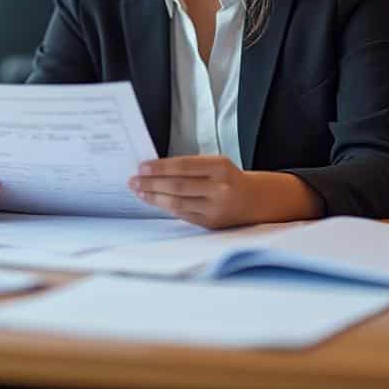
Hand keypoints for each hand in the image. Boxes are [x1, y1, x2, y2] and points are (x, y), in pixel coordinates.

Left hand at [129, 155, 322, 228]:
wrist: (255, 200)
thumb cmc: (229, 179)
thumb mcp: (216, 165)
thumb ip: (191, 167)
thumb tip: (154, 170)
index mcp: (221, 167)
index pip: (183, 166)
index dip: (160, 167)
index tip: (141, 167)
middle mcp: (220, 188)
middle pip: (178, 186)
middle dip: (151, 184)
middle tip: (133, 181)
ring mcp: (216, 208)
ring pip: (178, 203)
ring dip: (154, 197)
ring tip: (139, 192)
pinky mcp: (211, 223)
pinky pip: (183, 214)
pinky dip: (166, 208)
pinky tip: (154, 202)